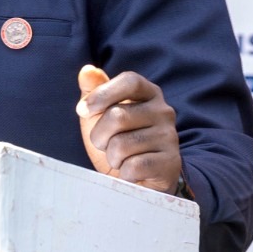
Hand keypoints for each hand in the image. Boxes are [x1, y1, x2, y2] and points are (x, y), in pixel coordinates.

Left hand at [76, 65, 184, 194]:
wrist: (138, 181)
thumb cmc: (117, 141)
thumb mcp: (100, 115)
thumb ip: (93, 91)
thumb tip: (87, 70)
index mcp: (149, 93)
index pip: (130, 81)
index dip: (103, 93)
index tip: (82, 110)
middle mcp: (164, 111)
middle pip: (118, 116)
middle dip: (99, 136)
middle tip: (105, 145)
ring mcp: (170, 137)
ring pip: (121, 145)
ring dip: (112, 158)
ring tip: (121, 159)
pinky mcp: (170, 163)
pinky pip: (133, 167)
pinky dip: (124, 174)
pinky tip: (132, 173)